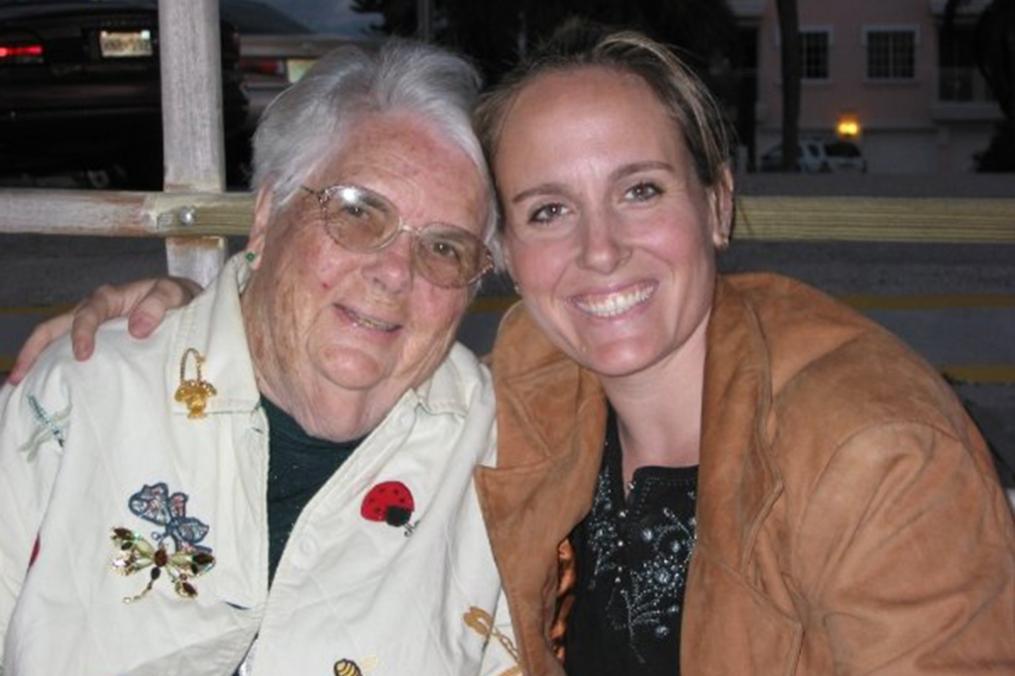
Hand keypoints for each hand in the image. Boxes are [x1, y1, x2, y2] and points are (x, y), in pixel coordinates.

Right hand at [8, 276, 200, 384]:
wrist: (187, 303)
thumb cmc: (178, 297)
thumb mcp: (173, 294)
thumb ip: (157, 305)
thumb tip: (136, 329)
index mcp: (110, 298)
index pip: (87, 313)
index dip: (81, 333)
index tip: (83, 355)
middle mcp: (94, 311)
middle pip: (54, 327)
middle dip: (33, 350)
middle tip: (19, 376)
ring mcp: (93, 328)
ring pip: (55, 340)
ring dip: (37, 361)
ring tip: (20, 387)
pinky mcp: (99, 343)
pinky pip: (69, 352)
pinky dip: (54, 367)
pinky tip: (46, 388)